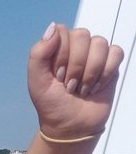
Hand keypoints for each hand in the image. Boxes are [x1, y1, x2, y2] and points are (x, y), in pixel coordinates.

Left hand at [28, 23, 123, 139]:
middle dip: (75, 66)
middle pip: (82, 35)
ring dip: (90, 72)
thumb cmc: (52, 104)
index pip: (62, 31)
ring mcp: (94, 54)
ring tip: (82, 89)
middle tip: (69, 85)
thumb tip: (53, 27)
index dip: (61, 54)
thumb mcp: (37, 82)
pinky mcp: (110, 63)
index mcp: (56, 47)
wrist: (71, 126)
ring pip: (100, 43)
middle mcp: (76, 46)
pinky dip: (105, 73)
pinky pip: (115, 53)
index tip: (57, 76)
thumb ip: (38, 54)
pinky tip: (96, 87)